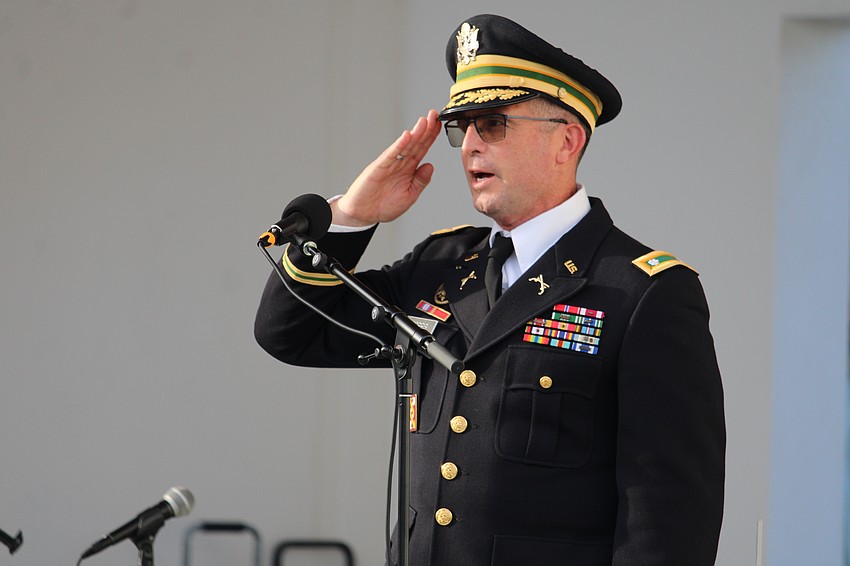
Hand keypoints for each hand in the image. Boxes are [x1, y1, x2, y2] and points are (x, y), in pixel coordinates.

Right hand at [333, 109, 441, 225]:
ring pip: (405, 146)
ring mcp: (390, 164)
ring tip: (425, 121)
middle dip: (426, 129)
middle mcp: (400, 163)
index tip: (440, 124)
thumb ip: (420, 181)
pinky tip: (407, 136)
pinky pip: (391, 155)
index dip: (431, 137)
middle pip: (416, 143)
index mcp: (409, 169)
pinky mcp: (379, 167)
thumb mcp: (409, 195)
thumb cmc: (384, 205)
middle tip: (435, 115)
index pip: (422, 149)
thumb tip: (431, 166)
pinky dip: (399, 145)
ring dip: (415, 133)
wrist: (363, 214)